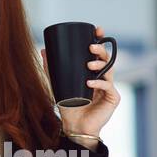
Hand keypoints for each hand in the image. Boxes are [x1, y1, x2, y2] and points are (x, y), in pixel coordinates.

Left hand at [42, 24, 119, 138]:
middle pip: (107, 58)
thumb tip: (44, 50)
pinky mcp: (113, 99)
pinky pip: (109, 87)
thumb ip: (51, 69)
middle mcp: (103, 78)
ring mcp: (109, 88)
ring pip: (110, 70)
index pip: (99, 53)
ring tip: (89, 65)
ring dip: (100, 65)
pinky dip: (99, 83)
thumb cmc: (68, 106)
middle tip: (91, 47)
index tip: (98, 30)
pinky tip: (90, 82)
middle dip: (101, 50)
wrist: (74, 126)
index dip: (101, 40)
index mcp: (94, 72)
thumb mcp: (58, 85)